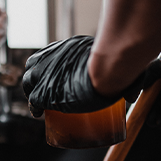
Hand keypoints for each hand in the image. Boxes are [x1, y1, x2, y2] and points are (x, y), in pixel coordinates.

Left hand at [23, 36, 141, 116]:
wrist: (109, 69)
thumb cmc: (119, 64)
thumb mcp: (120, 64)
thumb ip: (127, 79)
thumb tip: (131, 96)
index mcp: (68, 46)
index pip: (51, 54)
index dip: (50, 66)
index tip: (55, 77)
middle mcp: (53, 56)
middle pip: (35, 64)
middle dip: (37, 77)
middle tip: (45, 90)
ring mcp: (45, 73)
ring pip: (29, 82)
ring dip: (32, 92)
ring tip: (39, 105)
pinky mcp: (43, 91)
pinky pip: (33, 100)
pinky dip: (35, 107)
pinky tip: (38, 114)